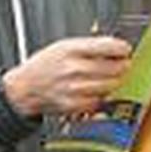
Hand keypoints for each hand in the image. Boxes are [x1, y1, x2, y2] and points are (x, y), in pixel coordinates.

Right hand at [1, 36, 130, 118]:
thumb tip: (115, 47)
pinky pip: (101, 100)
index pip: (109, 46)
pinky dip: (102, 95)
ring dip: (113, 81)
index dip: (122, 48)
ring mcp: (75, 89)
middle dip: (121, 65)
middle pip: (115, 68)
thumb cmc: (44, 65)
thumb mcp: (63, 46)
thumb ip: (89, 46)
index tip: (125, 50)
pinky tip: (94, 89)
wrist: (25, 88)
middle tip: (120, 64)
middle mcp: (74, 69)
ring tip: (106, 76)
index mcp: (71, 49)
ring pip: (112, 85)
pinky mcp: (76, 105)